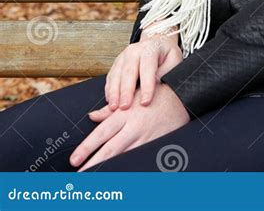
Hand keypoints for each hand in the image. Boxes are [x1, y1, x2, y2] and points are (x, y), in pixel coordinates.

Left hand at [70, 83, 190, 170]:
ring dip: (108, 168)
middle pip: (109, 149)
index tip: (74, 159)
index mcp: (124, 114)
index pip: (101, 133)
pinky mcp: (154, 144)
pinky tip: (119, 174)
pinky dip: (128, 166)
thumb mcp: (130, 97)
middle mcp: (132, 127)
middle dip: (93, 163)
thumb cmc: (153, 95)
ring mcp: (144, 137)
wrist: (180, 97)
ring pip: (123, 156)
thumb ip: (109, 110)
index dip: (86, 148)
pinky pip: (138, 157)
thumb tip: (91, 117)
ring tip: (95, 178)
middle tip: (79, 175)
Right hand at [104, 25, 182, 111]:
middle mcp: (134, 50)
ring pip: (116, 74)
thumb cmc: (167, 55)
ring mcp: (123, 56)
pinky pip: (111, 77)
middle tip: (125, 107)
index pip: (148, 68)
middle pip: (128, 71)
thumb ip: (166, 72)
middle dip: (126, 91)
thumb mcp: (174, 60)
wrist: (157, 43)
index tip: (145, 102)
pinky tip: (110, 102)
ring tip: (114, 108)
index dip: (146, 86)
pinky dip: (109, 90)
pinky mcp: (117, 63)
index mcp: (150, 49)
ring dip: (114, 92)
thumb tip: (157, 86)